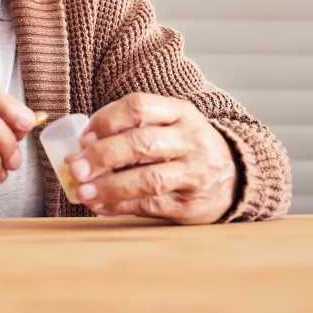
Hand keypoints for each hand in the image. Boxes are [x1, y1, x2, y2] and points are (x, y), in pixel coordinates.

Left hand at [65, 93, 237, 224]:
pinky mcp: (192, 204)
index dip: (106, 120)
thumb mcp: (168, 127)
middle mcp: (191, 139)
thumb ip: (130, 132)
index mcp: (180, 112)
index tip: (84, 138)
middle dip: (103, 156)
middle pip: (141, 142)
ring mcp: (196, 173)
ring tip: (83, 192)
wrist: (236, 178)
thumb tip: (79, 151)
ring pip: (149, 178)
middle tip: (76, 168)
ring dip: (110, 186)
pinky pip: (151, 205)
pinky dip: (120, 206)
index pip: (139, 106)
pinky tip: (100, 205)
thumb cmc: (183, 149)